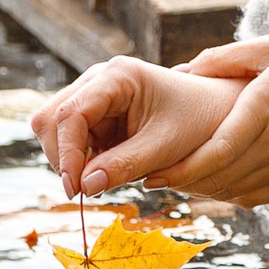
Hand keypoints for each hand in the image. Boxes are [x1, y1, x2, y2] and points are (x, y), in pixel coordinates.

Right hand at [32, 56, 244, 195]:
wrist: (218, 114)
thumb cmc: (199, 123)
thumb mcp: (165, 148)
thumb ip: (124, 166)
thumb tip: (83, 188)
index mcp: (118, 76)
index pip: (70, 114)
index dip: (67, 154)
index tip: (77, 190)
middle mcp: (99, 80)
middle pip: (51, 119)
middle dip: (62, 158)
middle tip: (84, 192)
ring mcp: (95, 97)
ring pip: (54, 131)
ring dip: (70, 161)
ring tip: (100, 183)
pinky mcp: (97, 116)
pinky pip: (71, 141)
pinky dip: (80, 162)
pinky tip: (104, 174)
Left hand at [151, 35, 268, 206]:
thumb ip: (226, 58)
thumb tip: (185, 70)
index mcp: (268, 108)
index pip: (219, 149)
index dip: (184, 168)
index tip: (155, 173)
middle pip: (221, 176)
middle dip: (183, 183)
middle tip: (152, 178)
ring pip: (235, 192)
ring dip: (202, 192)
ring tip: (176, 181)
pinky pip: (257, 197)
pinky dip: (229, 194)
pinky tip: (212, 185)